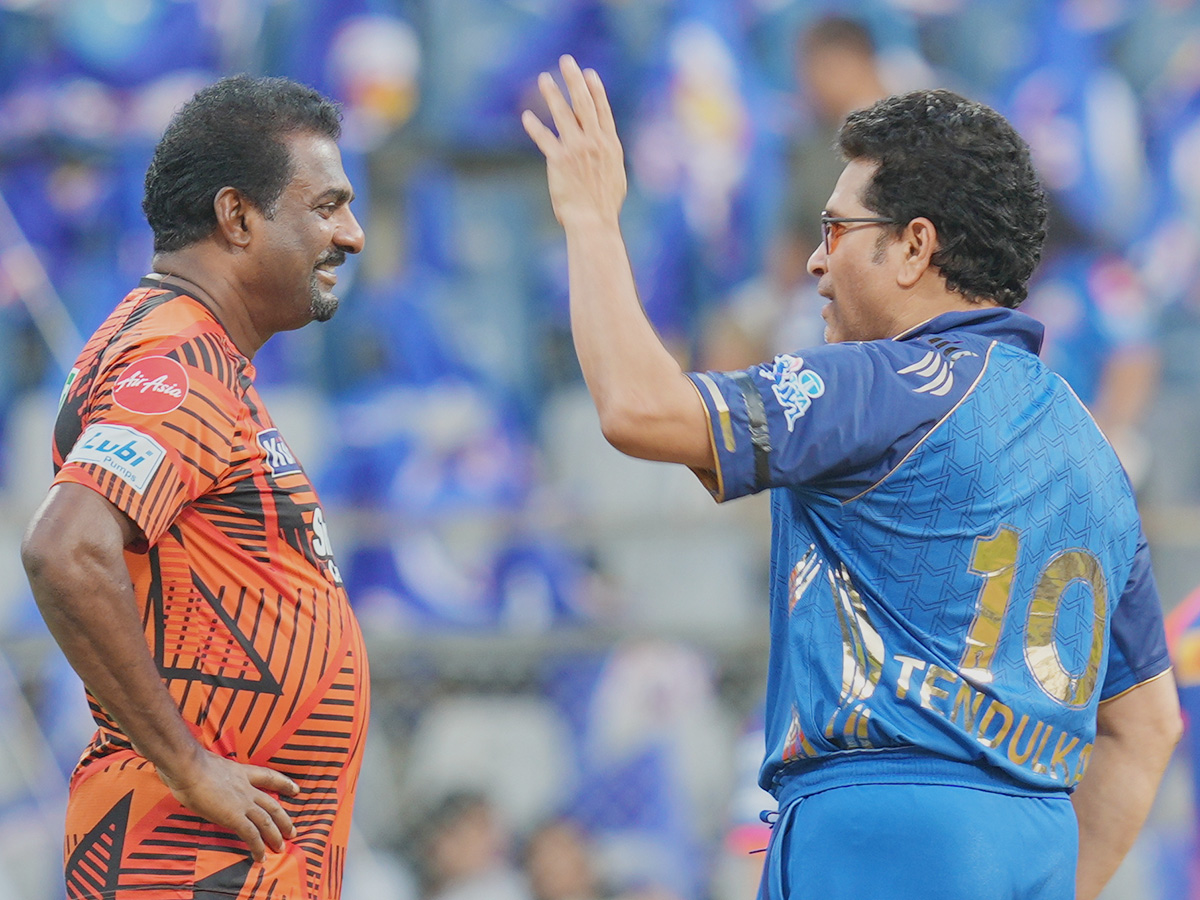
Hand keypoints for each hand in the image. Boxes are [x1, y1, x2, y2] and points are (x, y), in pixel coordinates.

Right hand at [157, 750, 299, 861]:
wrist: (189, 767)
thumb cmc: (191, 764)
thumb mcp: (211, 764)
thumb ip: (215, 773)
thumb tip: (204, 778)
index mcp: (241, 773)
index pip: (269, 777)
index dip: (284, 783)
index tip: (295, 789)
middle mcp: (246, 788)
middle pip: (272, 805)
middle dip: (284, 819)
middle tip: (292, 831)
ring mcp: (242, 803)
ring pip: (266, 821)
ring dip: (275, 836)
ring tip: (281, 847)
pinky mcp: (234, 817)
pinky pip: (251, 835)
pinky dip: (258, 847)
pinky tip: (261, 857)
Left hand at [522, 55, 626, 228]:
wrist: (594, 221)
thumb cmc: (605, 204)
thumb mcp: (615, 174)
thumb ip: (607, 155)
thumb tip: (602, 145)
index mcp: (610, 144)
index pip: (602, 110)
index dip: (595, 90)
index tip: (587, 73)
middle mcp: (594, 142)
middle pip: (584, 103)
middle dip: (574, 80)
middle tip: (566, 62)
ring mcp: (576, 150)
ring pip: (563, 114)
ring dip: (552, 94)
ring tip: (544, 79)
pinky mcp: (559, 161)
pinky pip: (544, 138)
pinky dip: (535, 127)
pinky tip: (527, 117)